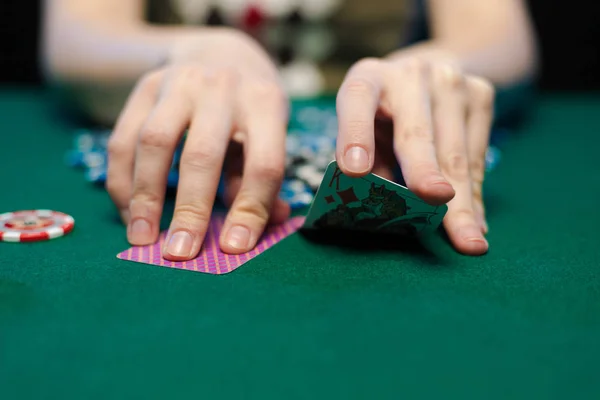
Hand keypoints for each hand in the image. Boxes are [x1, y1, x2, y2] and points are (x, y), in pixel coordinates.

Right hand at [106, 29, 289, 260]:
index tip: (234, 248)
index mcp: (265, 103)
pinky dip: (122, 180)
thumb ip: (265, 178)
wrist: (218, 53)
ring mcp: (178, 83)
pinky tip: (129, 212)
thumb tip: (274, 221)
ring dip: (146, 197)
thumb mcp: (269, 133)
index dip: (250, 209)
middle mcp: (221, 88)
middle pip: (202, 154)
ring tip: (143, 238)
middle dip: (191, 209)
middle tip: (181, 253)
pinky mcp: (143, 88)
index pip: (263, 163)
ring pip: (153, 143)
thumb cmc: (250, 108)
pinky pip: (123, 139)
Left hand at [335, 57, 494, 254]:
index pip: (358, 101)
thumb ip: (367, 164)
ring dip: (461, 201)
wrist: (427, 72)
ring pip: (455, 151)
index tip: (355, 172)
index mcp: (368, 79)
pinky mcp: (480, 95)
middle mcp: (409, 75)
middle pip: (416, 131)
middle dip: (425, 171)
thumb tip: (377, 214)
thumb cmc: (384, 115)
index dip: (354, 135)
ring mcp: (450, 82)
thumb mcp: (365, 129)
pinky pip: (478, 155)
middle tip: (434, 199)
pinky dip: (475, 194)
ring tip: (467, 239)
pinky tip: (475, 222)